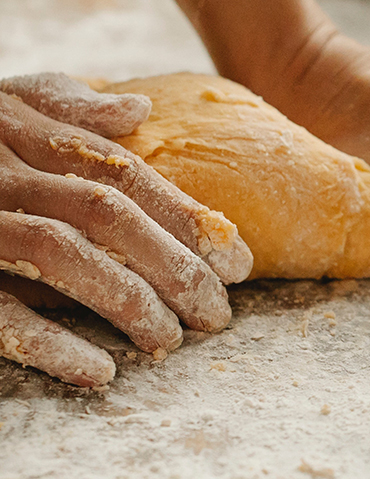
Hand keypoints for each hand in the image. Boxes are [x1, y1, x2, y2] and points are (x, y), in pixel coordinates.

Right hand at [0, 74, 252, 387]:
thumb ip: (60, 107)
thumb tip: (136, 109)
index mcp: (17, 128)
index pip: (124, 173)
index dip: (188, 217)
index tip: (240, 261)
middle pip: (107, 212)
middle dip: (174, 265)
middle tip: (220, 314)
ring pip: (61, 253)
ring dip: (127, 301)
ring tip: (171, 343)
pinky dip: (48, 342)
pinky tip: (98, 371)